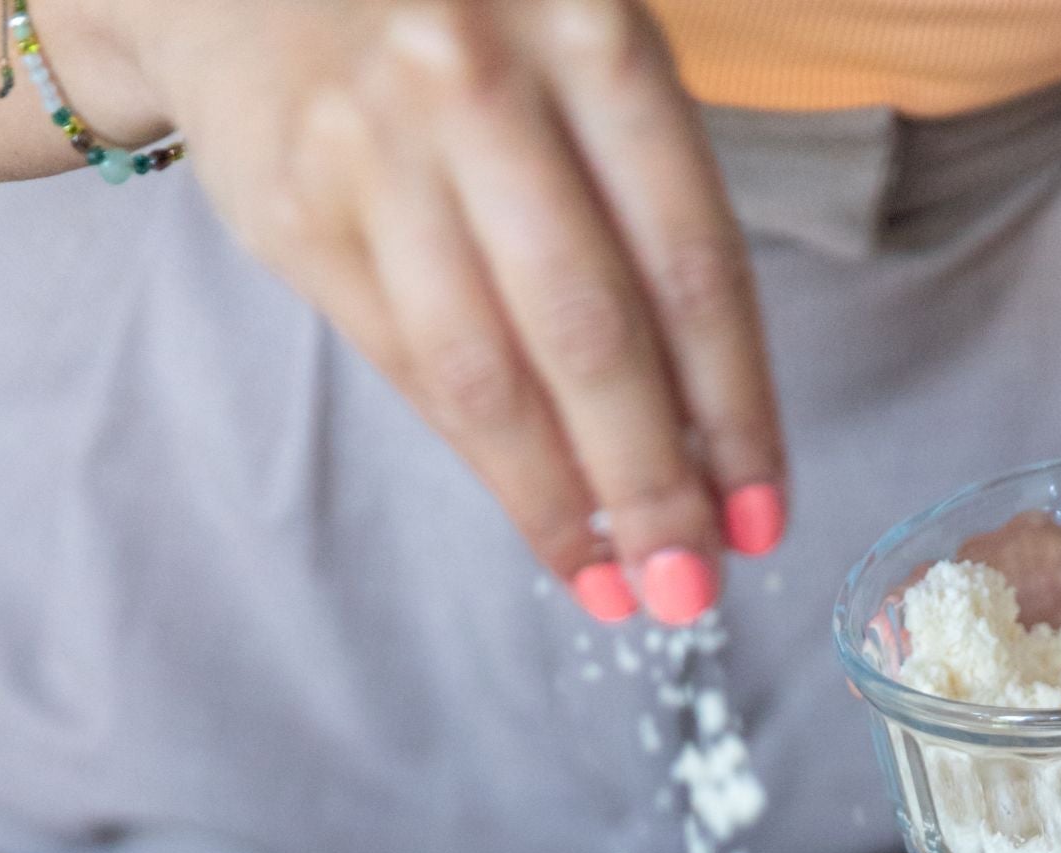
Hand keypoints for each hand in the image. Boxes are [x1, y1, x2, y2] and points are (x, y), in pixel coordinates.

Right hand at [93, 0, 784, 623]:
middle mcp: (482, 81)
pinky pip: (416, 374)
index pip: (692, 264)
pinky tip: (551, 530)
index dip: (736, 412)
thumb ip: (648, 221)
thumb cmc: (470, 38)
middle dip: (654, 484)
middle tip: (692, 588)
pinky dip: (493, 471)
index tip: (761, 519)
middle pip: (592, 332)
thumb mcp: (583, 69)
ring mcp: (377, 147)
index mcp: (595, 39)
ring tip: (622, 590)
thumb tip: (716, 438)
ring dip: (568, 505)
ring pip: (491, 376)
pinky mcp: (299, 213)